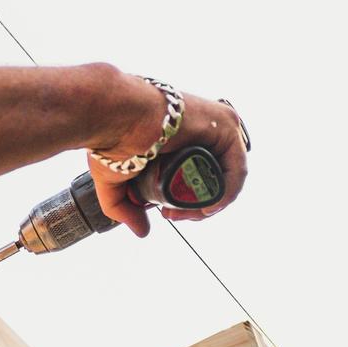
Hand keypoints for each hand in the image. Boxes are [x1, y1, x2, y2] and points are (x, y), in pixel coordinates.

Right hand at [89, 84, 248, 235]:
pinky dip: (227, 193)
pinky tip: (207, 207)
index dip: (186, 201)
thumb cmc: (111, 136)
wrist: (115, 115)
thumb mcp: (116, 181)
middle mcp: (203, 126)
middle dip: (196, 205)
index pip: (198, 174)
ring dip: (209, 204)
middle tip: (173, 215)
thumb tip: (142, 231)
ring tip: (184, 214)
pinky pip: (236, 168)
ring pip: (226, 175)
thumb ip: (125, 207)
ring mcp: (217, 123)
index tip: (166, 211)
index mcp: (182, 134)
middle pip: (214, 177)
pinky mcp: (226, 124)